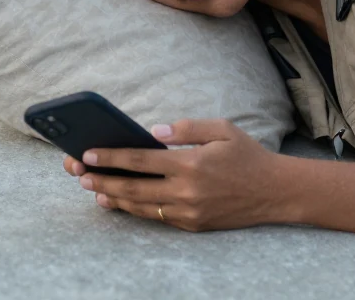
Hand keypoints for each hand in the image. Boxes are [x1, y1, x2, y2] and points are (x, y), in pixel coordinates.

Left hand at [61, 119, 285, 231]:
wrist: (275, 192)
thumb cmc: (247, 155)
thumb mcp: (222, 129)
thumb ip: (187, 128)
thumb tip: (154, 132)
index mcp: (191, 163)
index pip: (141, 160)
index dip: (111, 156)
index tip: (88, 153)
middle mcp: (187, 191)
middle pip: (133, 187)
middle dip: (101, 179)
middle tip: (78, 173)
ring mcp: (189, 211)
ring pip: (140, 206)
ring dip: (113, 197)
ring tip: (92, 188)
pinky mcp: (193, 225)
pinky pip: (156, 217)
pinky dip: (134, 209)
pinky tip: (119, 201)